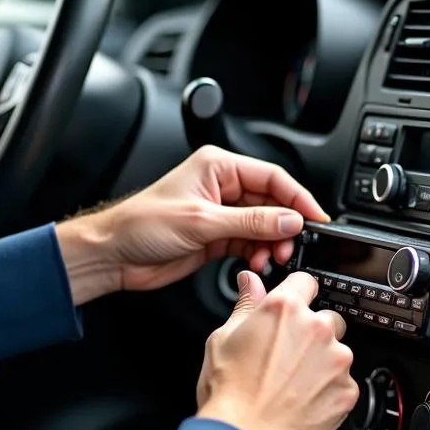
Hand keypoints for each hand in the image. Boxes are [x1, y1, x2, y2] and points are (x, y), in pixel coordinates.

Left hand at [93, 146, 329, 293]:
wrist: (113, 254)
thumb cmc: (142, 224)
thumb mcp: (202, 222)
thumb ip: (250, 222)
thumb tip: (289, 221)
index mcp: (218, 166)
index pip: (272, 176)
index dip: (297, 198)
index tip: (316, 218)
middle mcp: (221, 187)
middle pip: (271, 203)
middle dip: (284, 226)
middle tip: (291, 247)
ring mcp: (219, 213)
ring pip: (263, 226)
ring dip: (271, 244)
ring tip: (272, 259)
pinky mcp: (215, 237)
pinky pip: (249, 243)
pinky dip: (257, 254)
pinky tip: (257, 263)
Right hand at [196, 269, 358, 429]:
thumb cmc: (229, 392)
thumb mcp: (223, 338)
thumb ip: (246, 305)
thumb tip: (250, 282)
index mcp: (284, 308)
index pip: (305, 281)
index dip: (297, 293)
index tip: (294, 305)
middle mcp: (316, 328)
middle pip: (326, 318)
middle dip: (311, 333)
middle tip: (287, 356)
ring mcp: (336, 360)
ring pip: (338, 351)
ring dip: (323, 362)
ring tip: (292, 384)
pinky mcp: (348, 390)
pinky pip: (344, 382)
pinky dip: (329, 390)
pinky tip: (303, 401)